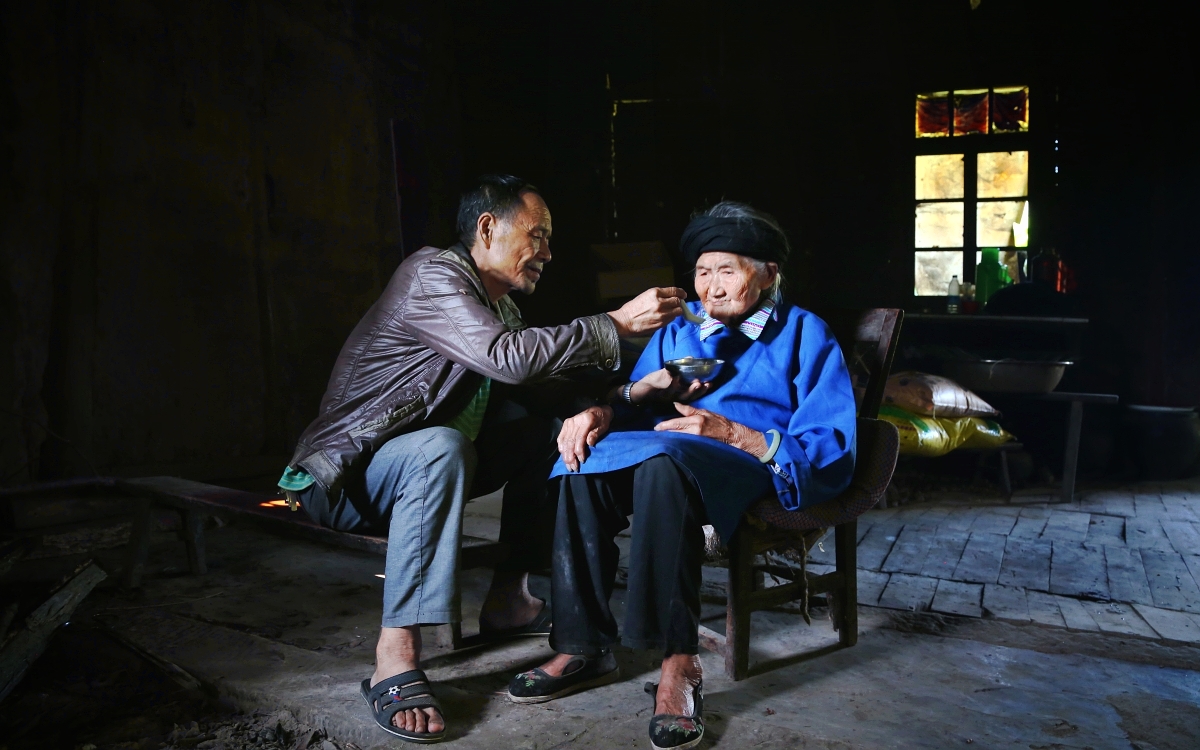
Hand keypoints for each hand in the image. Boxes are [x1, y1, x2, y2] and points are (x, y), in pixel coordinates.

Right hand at [557, 406, 613, 471]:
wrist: (599, 410)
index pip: (579, 438)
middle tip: (573, 468)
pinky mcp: (566, 424)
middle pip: (570, 441)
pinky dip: (561, 448)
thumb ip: (595, 434)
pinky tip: (563, 456)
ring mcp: (569, 422)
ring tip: (568, 465)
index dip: (579, 451)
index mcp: (586, 420)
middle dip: (571, 457)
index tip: (582, 461)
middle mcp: (575, 421)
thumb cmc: (603, 420)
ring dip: (565, 455)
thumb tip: (589, 444)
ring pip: (564, 441)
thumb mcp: (603, 427)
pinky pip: (561, 438)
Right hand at [606, 287, 687, 336]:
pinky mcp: (662, 323)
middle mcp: (660, 302)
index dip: (681, 293)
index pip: (674, 291)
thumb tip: (671, 297)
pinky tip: (664, 317)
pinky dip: (671, 317)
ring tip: (671, 311)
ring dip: (676, 311)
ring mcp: (662, 314)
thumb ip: (659, 295)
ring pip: (678, 311)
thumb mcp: (646, 295)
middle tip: (676, 304)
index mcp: (655, 293)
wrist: (625, 321)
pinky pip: (672, 319)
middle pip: (678, 301)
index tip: (683, 294)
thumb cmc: (633, 308)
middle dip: (678, 302)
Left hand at [627, 368, 709, 403]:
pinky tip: (676, 378)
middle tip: (704, 384)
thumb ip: (679, 367)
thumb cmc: (653, 382)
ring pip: (680, 394)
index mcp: (678, 393)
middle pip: (689, 395)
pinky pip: (666, 390)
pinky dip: (672, 384)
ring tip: (696, 382)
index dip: (702, 390)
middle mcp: (674, 397)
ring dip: (688, 389)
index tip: (710, 384)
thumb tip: (690, 358)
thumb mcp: (667, 374)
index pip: (693, 392)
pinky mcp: (658, 394)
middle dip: (698, 391)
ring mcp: (667, 396)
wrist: (638, 390)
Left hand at [654, 403, 768, 456]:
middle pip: (675, 432)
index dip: (665, 425)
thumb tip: (676, 405)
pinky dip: (678, 442)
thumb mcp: (705, 413)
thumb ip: (690, 410)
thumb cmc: (720, 422)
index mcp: (696, 420)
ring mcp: (697, 439)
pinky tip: (673, 442)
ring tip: (661, 437)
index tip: (656, 427)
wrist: (732, 435)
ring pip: (679, 438)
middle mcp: (695, 430)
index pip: (676, 423)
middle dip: (664, 432)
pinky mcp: (698, 446)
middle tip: (655, 433)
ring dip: (670, 438)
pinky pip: (685, 443)